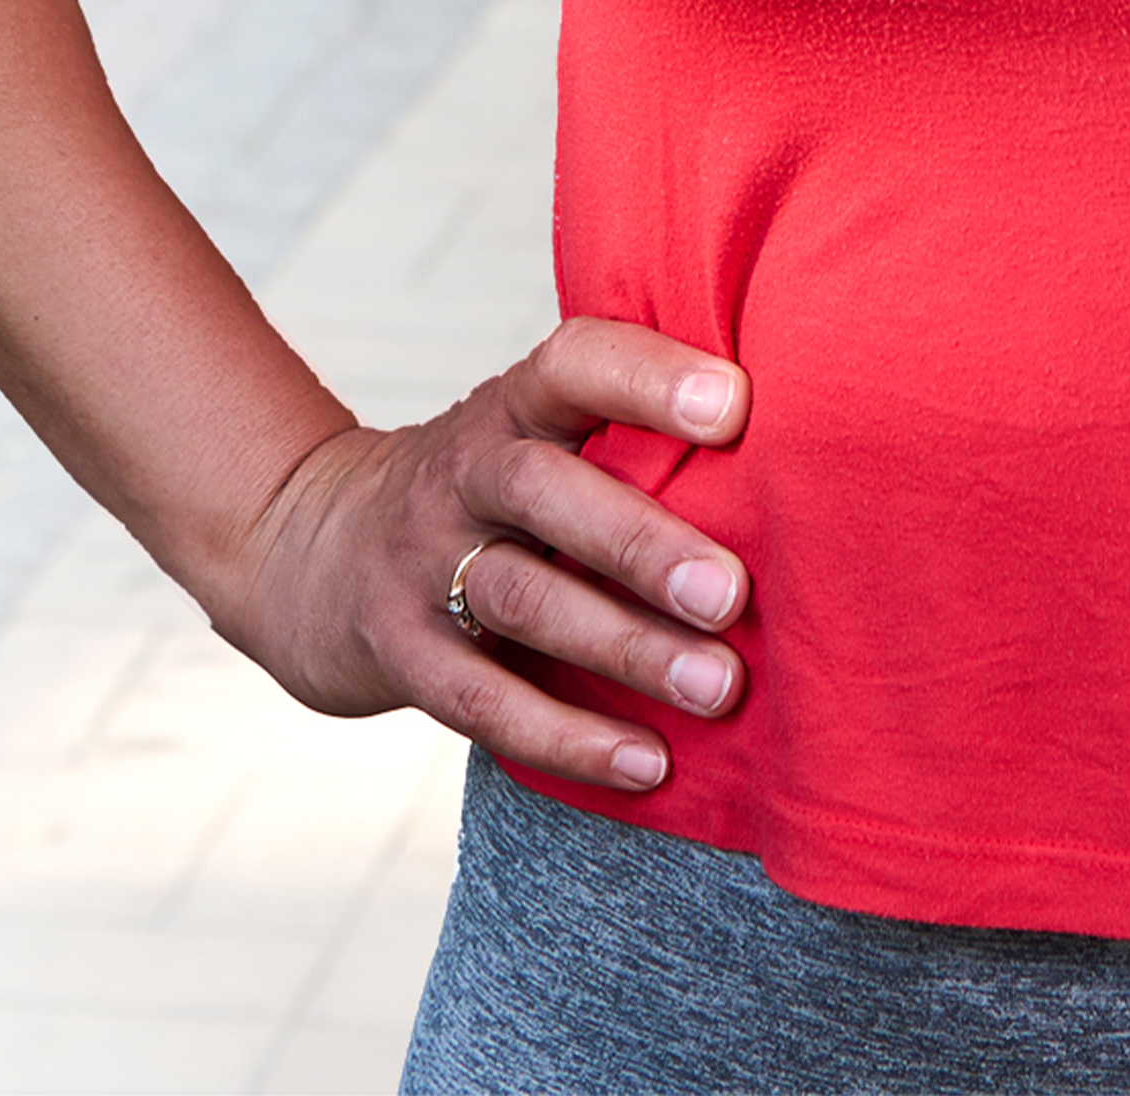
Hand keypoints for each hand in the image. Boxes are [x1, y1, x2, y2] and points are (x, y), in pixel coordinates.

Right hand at [212, 317, 753, 789]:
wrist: (310, 554)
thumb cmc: (488, 502)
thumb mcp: (534, 441)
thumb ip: (633, 442)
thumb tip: (818, 474)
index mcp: (511, 410)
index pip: (570, 365)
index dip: (646, 377)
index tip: (736, 406)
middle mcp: (459, 476)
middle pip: (541, 492)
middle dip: (640, 543)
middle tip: (732, 593)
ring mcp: (419, 565)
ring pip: (519, 599)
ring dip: (624, 646)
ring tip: (718, 688)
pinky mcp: (398, 652)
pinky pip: (481, 701)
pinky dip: (567, 737)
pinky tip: (647, 764)